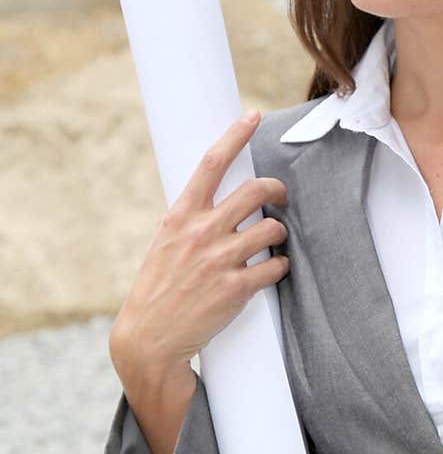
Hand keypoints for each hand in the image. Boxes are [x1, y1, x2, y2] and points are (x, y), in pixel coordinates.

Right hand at [109, 111, 289, 374]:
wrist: (150, 338)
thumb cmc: (159, 287)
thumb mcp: (165, 242)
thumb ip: (192, 220)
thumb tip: (220, 200)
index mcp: (180, 216)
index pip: (211, 163)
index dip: (235, 135)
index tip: (253, 115)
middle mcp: (201, 232)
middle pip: (255, 191)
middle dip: (277, 189)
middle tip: (281, 195)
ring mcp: (219, 260)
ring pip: (272, 230)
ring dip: (280, 234)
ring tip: (274, 242)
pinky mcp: (235, 289)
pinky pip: (275, 267)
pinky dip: (279, 267)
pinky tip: (272, 271)